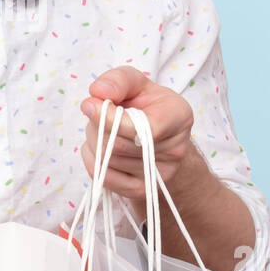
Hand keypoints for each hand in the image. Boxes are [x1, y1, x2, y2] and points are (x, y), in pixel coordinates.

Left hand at [79, 66, 192, 202]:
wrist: (156, 134)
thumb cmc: (145, 104)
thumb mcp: (135, 82)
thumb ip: (118, 81)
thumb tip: (97, 93)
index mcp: (178, 117)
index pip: (143, 127)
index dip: (110, 118)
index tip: (91, 105)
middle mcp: (175, 149)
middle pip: (120, 145)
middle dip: (97, 127)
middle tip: (94, 113)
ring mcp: (161, 174)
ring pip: (109, 161)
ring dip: (93, 141)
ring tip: (100, 129)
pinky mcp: (143, 190)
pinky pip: (105, 178)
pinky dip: (92, 160)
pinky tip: (96, 147)